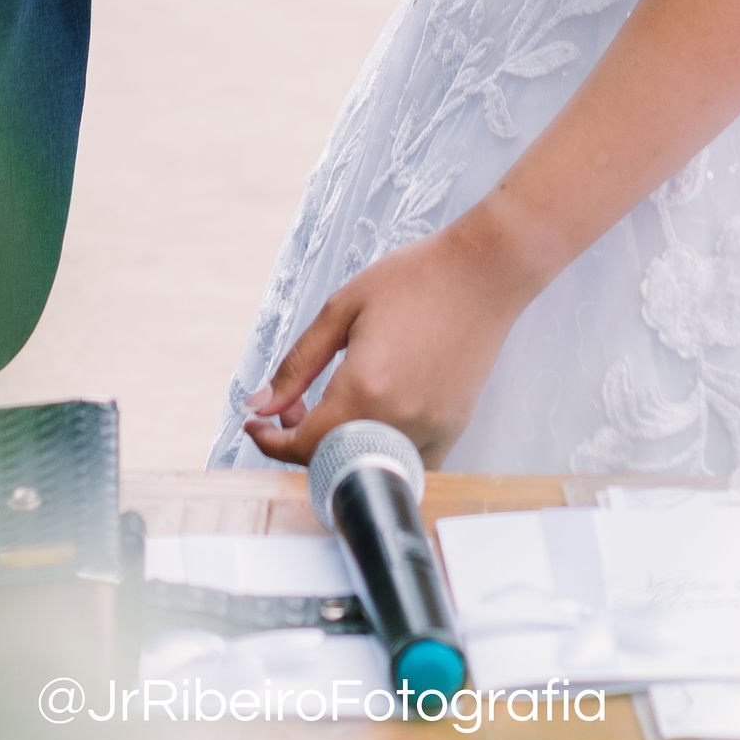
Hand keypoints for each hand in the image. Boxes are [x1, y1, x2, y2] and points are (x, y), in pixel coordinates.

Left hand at [243, 212, 533, 469]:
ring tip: (333, 404)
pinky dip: (378, 449)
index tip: (256, 426)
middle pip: (331, 461)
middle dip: (300, 441)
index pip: (302, 446)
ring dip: (338, 447)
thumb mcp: (342, 309)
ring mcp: (429, 432)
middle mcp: (398, 421)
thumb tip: (261, 404)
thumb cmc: (414, 280)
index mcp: (364, 389)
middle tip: (292, 407)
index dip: (270, 442)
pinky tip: (373, 412)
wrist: (482, 274)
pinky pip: (404, 463)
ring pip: (366, 465)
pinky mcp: (451, 432)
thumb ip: (297, 363)